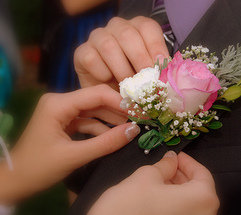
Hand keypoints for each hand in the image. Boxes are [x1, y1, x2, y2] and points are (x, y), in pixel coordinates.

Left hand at [0, 85, 140, 203]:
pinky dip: (101, 128)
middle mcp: (60, 101)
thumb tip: (135, 130)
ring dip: (112, 120)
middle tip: (141, 119)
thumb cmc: (38, 168)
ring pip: (94, 110)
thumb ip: (106, 143)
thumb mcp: (75, 156)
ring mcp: (62, 111)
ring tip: (132, 128)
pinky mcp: (65, 121)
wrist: (16, 181)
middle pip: (97, 100)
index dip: (121, 102)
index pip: (97, 94)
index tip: (141, 112)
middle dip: (119, 110)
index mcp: (58, 104)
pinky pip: (88, 120)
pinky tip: (115, 136)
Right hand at [74, 16, 168, 89]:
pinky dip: (103, 74)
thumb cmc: (131, 81)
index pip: (147, 27)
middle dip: (139, 59)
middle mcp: (117, 28)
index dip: (156, 46)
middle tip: (147, 81)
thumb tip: (169, 79)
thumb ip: (156, 73)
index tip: (161, 65)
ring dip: (121, 70)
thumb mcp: (147, 76)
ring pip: (109, 46)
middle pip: (127, 35)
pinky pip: (92, 59)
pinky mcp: (82, 52)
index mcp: (137, 28)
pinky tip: (108, 81)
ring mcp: (97, 37)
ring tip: (129, 88)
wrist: (106, 93)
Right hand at [89, 151, 219, 214]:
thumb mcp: (146, 176)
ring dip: (176, 189)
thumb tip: (171, 159)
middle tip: (165, 165)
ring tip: (158, 179)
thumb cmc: (129, 210)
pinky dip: (173, 204)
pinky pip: (182, 214)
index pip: (203, 174)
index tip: (175, 155)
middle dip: (181, 174)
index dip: (187, 161)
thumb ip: (164, 165)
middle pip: (198, 190)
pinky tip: (157, 197)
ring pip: (189, 203)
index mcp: (202, 200)